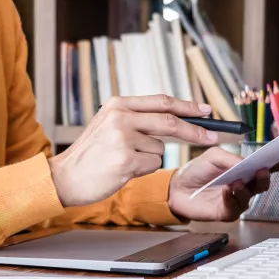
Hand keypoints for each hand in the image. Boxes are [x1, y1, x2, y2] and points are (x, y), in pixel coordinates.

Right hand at [49, 95, 216, 206]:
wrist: (64, 177)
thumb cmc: (90, 155)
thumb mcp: (108, 125)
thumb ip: (136, 118)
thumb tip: (175, 119)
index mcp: (117, 104)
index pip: (161, 101)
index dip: (187, 106)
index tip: (207, 110)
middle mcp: (120, 117)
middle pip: (170, 121)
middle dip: (195, 130)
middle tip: (213, 136)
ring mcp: (123, 138)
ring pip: (160, 149)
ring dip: (149, 158)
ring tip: (124, 161)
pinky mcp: (125, 160)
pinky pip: (152, 165)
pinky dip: (142, 171)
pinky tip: (122, 171)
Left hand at [167, 147, 272, 221]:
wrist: (177, 187)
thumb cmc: (197, 170)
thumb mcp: (213, 156)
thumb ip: (231, 158)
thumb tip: (246, 163)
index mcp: (245, 170)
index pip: (267, 166)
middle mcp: (245, 186)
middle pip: (262, 183)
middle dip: (264, 176)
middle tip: (262, 170)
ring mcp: (237, 201)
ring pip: (250, 197)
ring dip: (245, 189)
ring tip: (237, 182)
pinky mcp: (226, 213)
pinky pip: (234, 208)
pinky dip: (231, 198)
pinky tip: (226, 191)